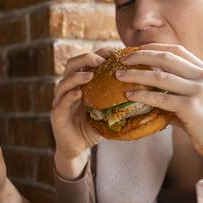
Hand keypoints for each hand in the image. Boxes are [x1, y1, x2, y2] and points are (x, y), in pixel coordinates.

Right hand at [50, 49, 113, 178]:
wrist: (78, 148)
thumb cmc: (93, 127)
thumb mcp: (107, 110)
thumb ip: (119, 99)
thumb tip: (146, 91)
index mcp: (80, 83)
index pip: (86, 61)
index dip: (99, 54)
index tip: (115, 53)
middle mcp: (68, 88)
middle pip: (72, 64)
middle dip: (86, 59)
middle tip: (101, 61)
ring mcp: (60, 100)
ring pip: (64, 82)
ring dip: (77, 76)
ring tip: (91, 75)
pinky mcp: (56, 115)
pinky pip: (61, 102)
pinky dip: (69, 96)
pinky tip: (79, 94)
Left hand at [117, 44, 202, 173]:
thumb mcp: (196, 98)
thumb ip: (176, 90)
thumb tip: (147, 88)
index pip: (176, 50)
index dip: (153, 48)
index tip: (134, 50)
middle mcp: (202, 76)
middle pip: (165, 58)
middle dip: (140, 56)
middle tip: (121, 60)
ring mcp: (198, 91)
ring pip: (160, 77)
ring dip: (136, 75)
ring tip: (119, 76)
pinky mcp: (192, 107)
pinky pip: (161, 99)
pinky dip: (143, 96)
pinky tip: (130, 96)